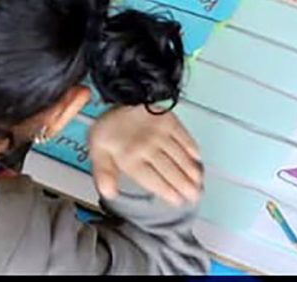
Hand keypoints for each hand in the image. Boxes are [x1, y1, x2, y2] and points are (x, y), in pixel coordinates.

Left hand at [86, 105, 203, 206]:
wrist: (116, 95)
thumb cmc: (110, 128)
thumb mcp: (98, 151)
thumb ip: (104, 174)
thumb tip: (109, 193)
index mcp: (129, 157)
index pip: (153, 180)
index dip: (167, 192)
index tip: (177, 201)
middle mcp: (146, 146)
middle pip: (170, 170)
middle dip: (184, 186)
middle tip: (194, 196)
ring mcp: (159, 132)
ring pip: (180, 156)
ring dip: (191, 171)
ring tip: (199, 183)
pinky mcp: (168, 119)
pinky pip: (184, 137)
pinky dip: (192, 148)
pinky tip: (197, 159)